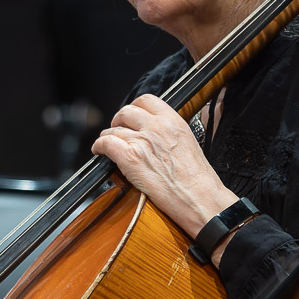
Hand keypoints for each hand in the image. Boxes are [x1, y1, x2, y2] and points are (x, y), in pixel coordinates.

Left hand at [90, 94, 236, 238]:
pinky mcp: (131, 158)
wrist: (199, 198)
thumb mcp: (188, 143)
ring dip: (108, 136)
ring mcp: (142, 141)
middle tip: (118, 128)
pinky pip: (106, 143)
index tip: (131, 116)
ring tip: (107, 143)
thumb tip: (154, 133)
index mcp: (173, 121)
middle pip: (127, 111)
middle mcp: (157, 127)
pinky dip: (99, 146)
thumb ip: (169, 133)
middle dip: (119, 120)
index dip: (134, 108)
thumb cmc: (197, 179)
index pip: (146, 100)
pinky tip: (98, 151)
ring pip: (114, 129)